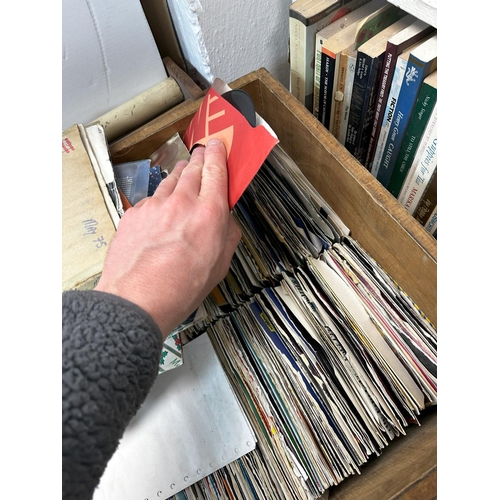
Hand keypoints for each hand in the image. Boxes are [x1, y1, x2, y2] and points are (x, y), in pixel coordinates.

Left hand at [95, 138, 240, 339]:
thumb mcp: (220, 265)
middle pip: (192, 169)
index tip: (218, 144)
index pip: (216, 171)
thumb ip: (227, 235)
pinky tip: (160, 212)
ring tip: (184, 173)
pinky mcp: (135, 213)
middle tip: (203, 152)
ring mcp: (155, 205)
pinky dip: (159, 200)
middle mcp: (182, 202)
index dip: (218, 154)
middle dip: (200, 158)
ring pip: (170, 180)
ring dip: (179, 174)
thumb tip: (226, 222)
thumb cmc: (180, 287)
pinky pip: (151, 199)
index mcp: (209, 214)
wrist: (138, 298)